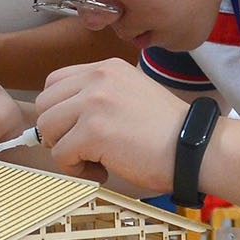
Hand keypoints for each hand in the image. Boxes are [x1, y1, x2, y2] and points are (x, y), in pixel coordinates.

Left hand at [33, 60, 190, 190]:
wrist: (195, 148)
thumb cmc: (168, 132)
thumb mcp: (131, 94)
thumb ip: (99, 97)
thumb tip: (62, 119)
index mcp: (106, 68)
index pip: (55, 82)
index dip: (58, 111)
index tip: (74, 131)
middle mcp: (97, 78)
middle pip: (44, 105)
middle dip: (57, 132)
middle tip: (82, 149)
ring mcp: (94, 103)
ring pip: (47, 129)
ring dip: (65, 151)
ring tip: (94, 161)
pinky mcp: (93, 131)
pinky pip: (61, 155)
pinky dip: (76, 170)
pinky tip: (103, 171)